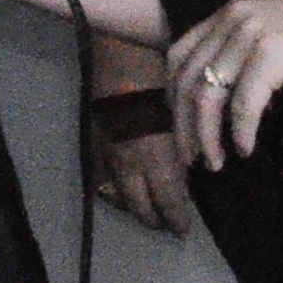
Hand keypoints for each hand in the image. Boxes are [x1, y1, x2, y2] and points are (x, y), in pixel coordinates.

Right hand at [90, 37, 193, 236]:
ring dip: (132, 206)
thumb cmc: (161, 78)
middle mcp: (128, 162)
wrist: (121, 53)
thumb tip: (187, 169)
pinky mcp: (94, 142)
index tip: (183, 229)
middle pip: (139, 207)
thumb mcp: (181, 115)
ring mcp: (107, 154)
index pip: (167, 202)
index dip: (176, 220)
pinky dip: (113, 188)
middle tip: (166, 225)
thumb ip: (182, 147)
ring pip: (118, 195)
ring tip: (145, 210)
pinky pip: (102, 177)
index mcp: (154, 157)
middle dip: (153, 220)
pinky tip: (121, 186)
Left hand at [165, 0, 282, 167]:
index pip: (180, 55)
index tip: (182, 129)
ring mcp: (254, 32)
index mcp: (234, 10)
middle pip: (188, 78)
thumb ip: (256, 56)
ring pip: (210, 93)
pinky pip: (244, 102)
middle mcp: (236, 16)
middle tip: (190, 158)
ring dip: (207, 134)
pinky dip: (240, 130)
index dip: (173, 96)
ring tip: (214, 162)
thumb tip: (236, 102)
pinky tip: (246, 148)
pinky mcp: (276, 53)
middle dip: (183, 123)